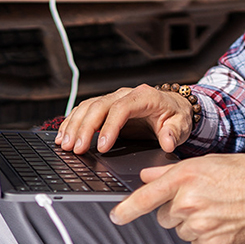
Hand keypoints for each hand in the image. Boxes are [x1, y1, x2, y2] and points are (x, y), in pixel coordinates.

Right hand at [55, 83, 193, 154]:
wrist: (174, 106)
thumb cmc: (176, 116)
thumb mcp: (181, 125)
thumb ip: (173, 133)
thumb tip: (167, 142)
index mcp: (145, 96)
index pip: (122, 108)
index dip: (109, 126)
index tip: (102, 147)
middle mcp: (126, 94)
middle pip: (100, 106)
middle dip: (85, 128)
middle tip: (76, 149)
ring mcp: (114, 98)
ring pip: (89, 106)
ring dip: (74, 125)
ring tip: (65, 144)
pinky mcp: (106, 105)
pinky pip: (86, 110)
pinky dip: (73, 121)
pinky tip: (63, 135)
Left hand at [112, 154, 244, 243]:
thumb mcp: (207, 161)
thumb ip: (171, 172)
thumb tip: (146, 177)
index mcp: (186, 179)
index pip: (145, 198)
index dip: (126, 209)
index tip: (116, 216)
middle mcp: (190, 204)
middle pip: (164, 217)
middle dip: (177, 209)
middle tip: (202, 198)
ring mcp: (202, 228)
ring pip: (182, 231)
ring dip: (193, 223)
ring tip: (218, 208)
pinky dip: (208, 236)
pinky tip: (225, 221)